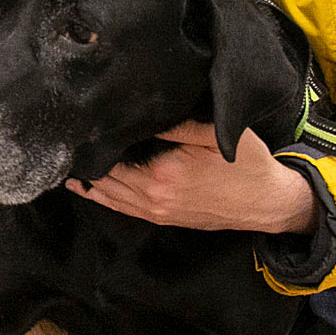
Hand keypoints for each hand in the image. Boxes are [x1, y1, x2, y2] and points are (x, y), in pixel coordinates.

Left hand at [68, 120, 316, 232]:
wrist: (268, 202)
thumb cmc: (246, 164)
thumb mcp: (215, 134)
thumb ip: (177, 125)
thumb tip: (140, 116)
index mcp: (163, 172)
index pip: (116, 154)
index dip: (98, 140)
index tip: (81, 125)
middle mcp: (153, 195)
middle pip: (107, 176)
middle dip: (88, 160)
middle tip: (67, 142)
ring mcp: (156, 210)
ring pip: (110, 196)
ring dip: (88, 182)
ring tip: (67, 166)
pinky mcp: (162, 218)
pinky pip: (124, 208)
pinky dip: (103, 198)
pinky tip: (88, 188)